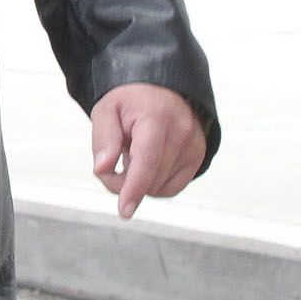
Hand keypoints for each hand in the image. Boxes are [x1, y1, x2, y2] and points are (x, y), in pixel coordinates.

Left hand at [89, 83, 206, 219]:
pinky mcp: (198, 157)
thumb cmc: (131, 101)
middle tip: (112, 162)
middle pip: (149, 179)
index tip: (125, 211)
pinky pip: (171, 188)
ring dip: (139, 182)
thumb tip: (102, 169)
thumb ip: (103, 138)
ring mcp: (194, 146)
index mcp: (156, 117)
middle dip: (124, 181)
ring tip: (134, 153)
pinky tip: (148, 163)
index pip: (147, 159)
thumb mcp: (107, 110)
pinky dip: (154, 183)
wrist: (162, 88)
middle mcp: (181, 131)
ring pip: (158, 187)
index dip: (134, 187)